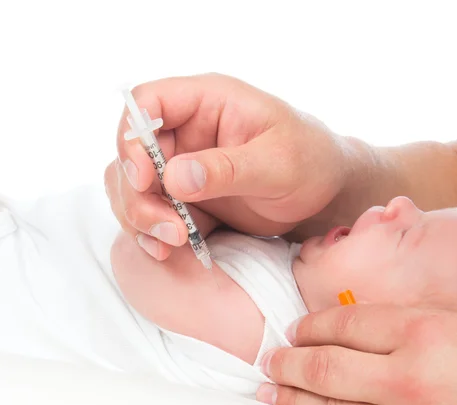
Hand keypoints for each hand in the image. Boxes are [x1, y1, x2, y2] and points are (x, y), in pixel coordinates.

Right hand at [105, 73, 369, 258]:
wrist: (324, 194)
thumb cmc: (311, 162)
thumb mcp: (278, 163)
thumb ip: (228, 169)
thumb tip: (174, 177)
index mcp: (208, 102)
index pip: (149, 102)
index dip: (133, 138)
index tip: (145, 179)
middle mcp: (187, 131)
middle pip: (132, 154)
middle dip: (138, 194)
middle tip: (168, 228)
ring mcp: (183, 165)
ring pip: (133, 186)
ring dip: (141, 217)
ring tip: (172, 242)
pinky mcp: (186, 198)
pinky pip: (151, 212)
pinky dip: (151, 232)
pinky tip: (166, 250)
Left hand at [257, 304, 456, 404]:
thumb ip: (410, 318)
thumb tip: (359, 322)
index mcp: (422, 332)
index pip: (345, 322)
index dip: (312, 324)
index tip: (297, 326)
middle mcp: (406, 376)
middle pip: (325, 365)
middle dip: (289, 359)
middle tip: (270, 357)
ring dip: (291, 397)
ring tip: (269, 389)